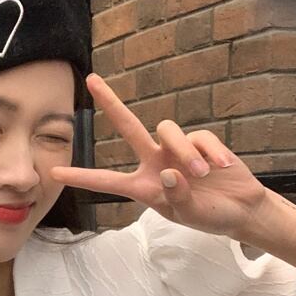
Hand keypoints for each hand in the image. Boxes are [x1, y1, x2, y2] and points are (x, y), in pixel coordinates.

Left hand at [50, 72, 267, 238]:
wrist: (241, 209)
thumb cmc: (210, 215)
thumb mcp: (190, 215)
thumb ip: (177, 197)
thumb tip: (168, 171)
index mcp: (144, 186)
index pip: (107, 181)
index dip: (82, 177)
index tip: (55, 174)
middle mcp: (155, 163)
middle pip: (129, 127)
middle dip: (111, 103)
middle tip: (91, 79)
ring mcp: (177, 150)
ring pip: (169, 131)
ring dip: (187, 152)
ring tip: (204, 174)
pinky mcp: (201, 141)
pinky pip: (200, 137)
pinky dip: (211, 151)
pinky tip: (221, 167)